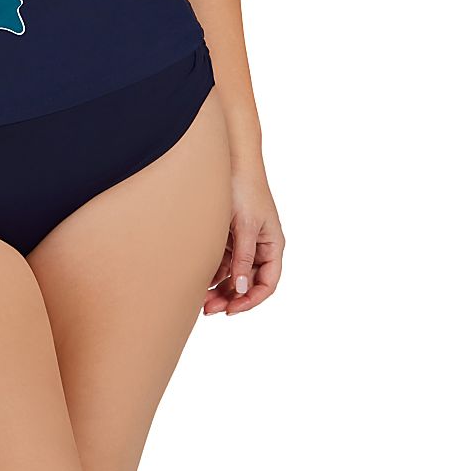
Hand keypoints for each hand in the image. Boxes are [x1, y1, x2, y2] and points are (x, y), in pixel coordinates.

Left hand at [203, 162, 283, 314]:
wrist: (231, 160)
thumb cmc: (244, 189)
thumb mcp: (244, 226)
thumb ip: (244, 258)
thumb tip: (242, 290)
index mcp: (272, 245)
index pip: (267, 283)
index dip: (251, 300)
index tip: (231, 310)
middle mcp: (260, 246)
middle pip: (248, 282)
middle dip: (231, 298)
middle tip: (209, 309)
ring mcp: (243, 241)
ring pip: (234, 274)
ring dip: (219, 287)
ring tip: (200, 299)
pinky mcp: (228, 234)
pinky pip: (222, 260)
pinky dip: (212, 271)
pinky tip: (198, 279)